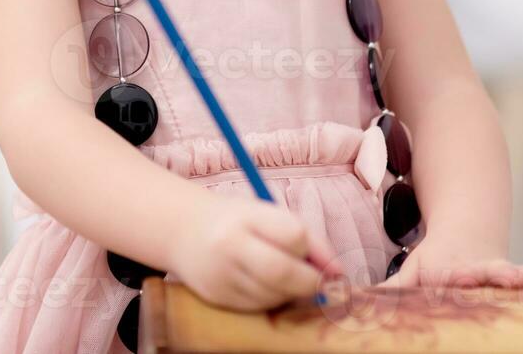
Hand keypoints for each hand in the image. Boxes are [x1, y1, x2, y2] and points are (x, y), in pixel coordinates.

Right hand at [167, 195, 341, 310]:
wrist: (183, 230)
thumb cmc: (237, 220)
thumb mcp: (268, 214)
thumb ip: (305, 238)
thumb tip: (338, 274)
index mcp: (247, 216)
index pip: (294, 235)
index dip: (316, 251)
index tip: (326, 262)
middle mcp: (230, 245)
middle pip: (283, 271)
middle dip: (311, 283)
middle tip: (321, 284)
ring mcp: (221, 273)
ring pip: (273, 295)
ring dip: (292, 293)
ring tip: (287, 278)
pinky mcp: (217, 297)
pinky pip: (258, 307)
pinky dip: (272, 300)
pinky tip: (267, 286)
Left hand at [381, 236, 522, 289]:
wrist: (469, 232)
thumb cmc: (437, 261)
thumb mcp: (413, 272)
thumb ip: (389, 291)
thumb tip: (351, 303)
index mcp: (450, 272)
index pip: (453, 276)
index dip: (457, 277)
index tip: (463, 277)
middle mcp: (478, 272)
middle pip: (488, 275)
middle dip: (501, 277)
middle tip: (512, 278)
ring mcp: (500, 273)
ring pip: (516, 275)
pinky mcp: (518, 277)